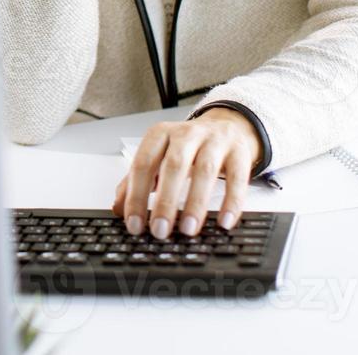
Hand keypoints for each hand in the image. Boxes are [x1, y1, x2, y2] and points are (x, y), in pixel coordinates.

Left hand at [111, 107, 262, 237]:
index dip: (136, 195)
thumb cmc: (187, 147)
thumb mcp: (158, 157)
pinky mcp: (239, 152)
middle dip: (165, 201)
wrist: (226, 126)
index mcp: (160, 134)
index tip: (134, 225)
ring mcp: (215, 141)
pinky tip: (224, 222)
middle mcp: (187, 134)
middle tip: (160, 230)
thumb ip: (136, 180)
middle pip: (173, 165)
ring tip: (188, 230)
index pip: (143, 164)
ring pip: (205, 170)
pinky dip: (231, 201)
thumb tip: (118, 209)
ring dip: (196, 203)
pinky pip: (238, 177)